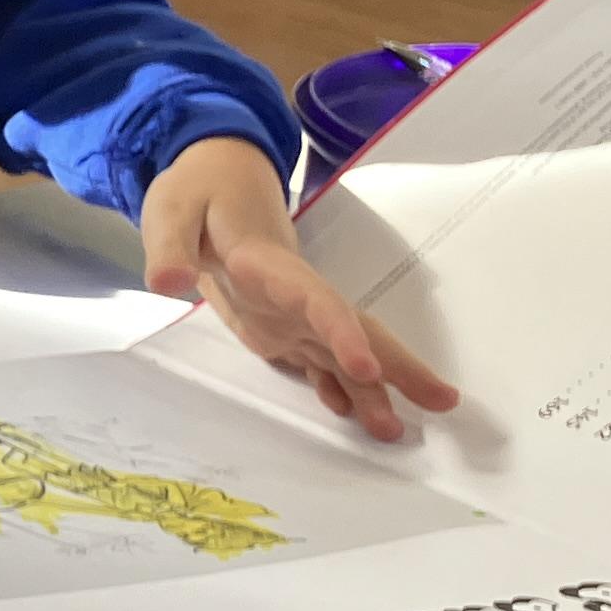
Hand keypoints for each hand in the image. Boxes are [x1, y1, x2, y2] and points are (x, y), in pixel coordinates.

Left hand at [140, 136, 458, 438]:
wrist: (217, 179)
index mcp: (270, 265)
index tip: (365, 368)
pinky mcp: (278, 323)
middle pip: (352, 327)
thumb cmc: (197, 192)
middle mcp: (292, 292)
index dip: (342, 333)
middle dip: (395, 365)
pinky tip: (352, 413)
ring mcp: (289, 310)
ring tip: (395, 431)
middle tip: (443, 401)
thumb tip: (166, 280)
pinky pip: (315, 357)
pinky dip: (334, 384)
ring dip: (370, 388)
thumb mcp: (172, 209)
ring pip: (339, 350)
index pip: (317, 301)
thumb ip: (168, 245)